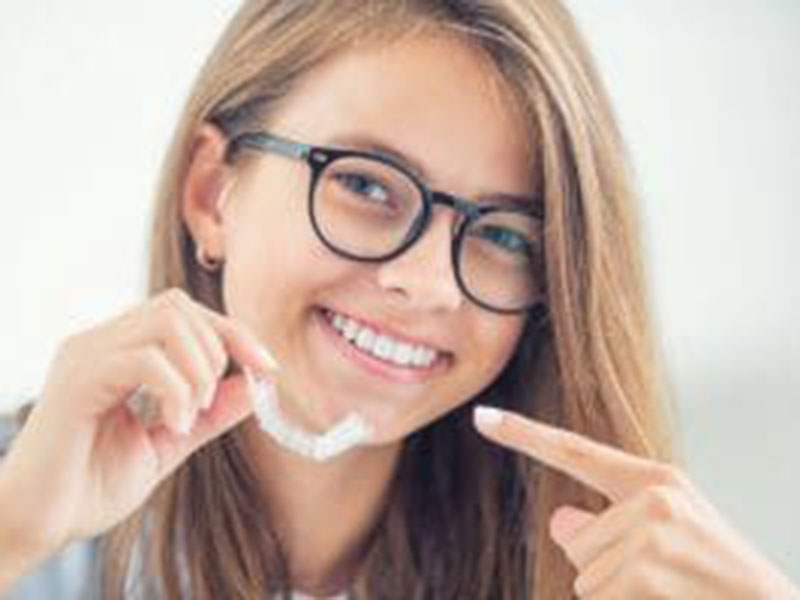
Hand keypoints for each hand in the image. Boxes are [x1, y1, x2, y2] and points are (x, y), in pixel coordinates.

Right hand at [0, 288, 277, 577]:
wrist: (38, 526)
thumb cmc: (91, 485)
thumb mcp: (169, 444)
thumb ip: (208, 414)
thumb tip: (253, 384)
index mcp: (120, 352)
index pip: (185, 313)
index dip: (233, 334)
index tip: (268, 369)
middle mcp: (99, 342)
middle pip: (179, 305)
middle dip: (219, 347)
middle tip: (213, 402)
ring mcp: (85, 355)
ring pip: (166, 320)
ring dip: (199, 367)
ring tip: (192, 414)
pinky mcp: (76, 379)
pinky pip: (144, 360)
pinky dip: (176, 390)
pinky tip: (176, 424)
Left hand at [473, 406, 799, 598]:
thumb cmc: (717, 579)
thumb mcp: (671, 535)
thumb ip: (611, 520)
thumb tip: (559, 520)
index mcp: (656, 481)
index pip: (575, 451)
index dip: (523, 434)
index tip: (481, 417)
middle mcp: (652, 499)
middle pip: (574, 540)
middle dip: (603, 571)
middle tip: (662, 581)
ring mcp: (649, 537)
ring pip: (586, 579)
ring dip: (619, 598)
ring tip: (669, 595)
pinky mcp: (646, 575)